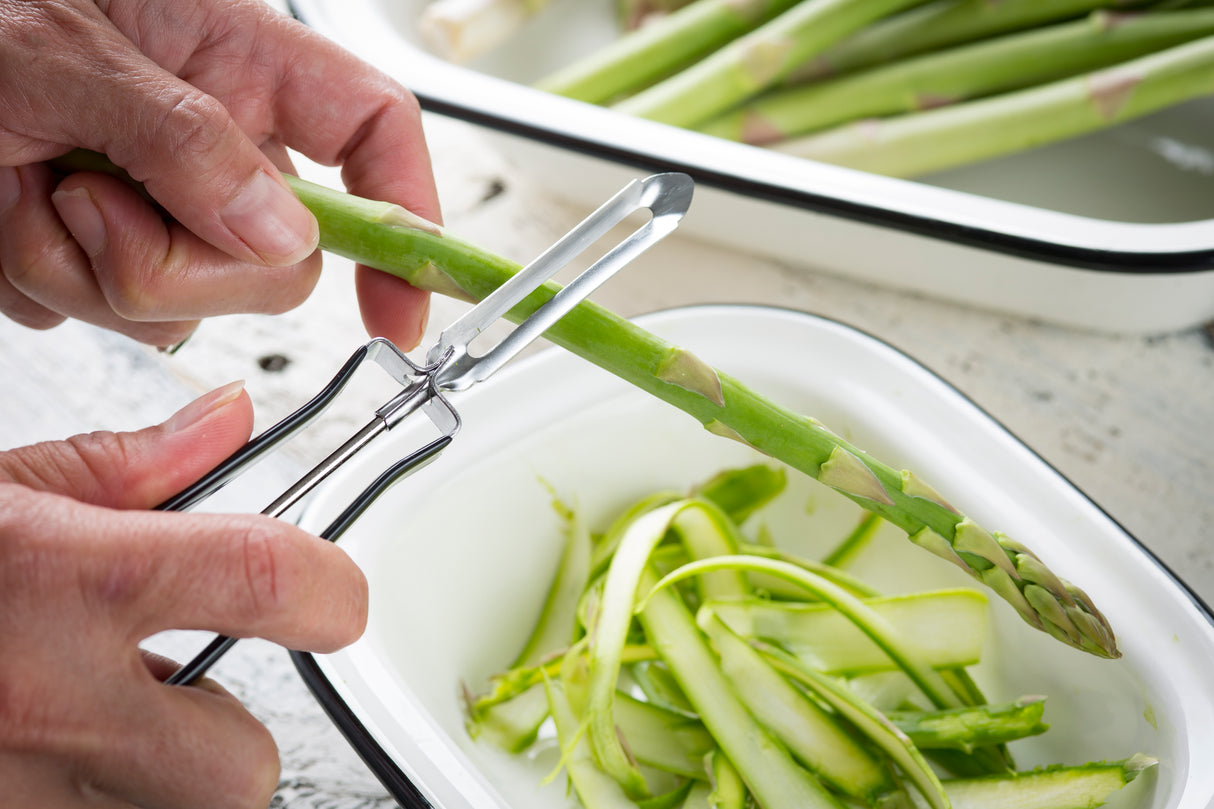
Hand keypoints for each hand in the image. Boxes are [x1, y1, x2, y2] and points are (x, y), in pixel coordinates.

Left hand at [0, 0, 438, 347]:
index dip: (409, 218)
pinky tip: (9, 206)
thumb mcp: (60, 51)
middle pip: (278, 266)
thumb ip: (182, 139)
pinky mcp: (100, 250)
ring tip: (26, 184)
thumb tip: (282, 233)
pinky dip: (40, 277)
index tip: (402, 306)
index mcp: (235, 62)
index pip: (374, 135)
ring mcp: (158, 204)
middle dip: (179, 266)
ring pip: (183, 309)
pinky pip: (102, 315)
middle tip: (93, 205)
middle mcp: (212, 143)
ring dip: (84, 269)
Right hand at [0, 383, 368, 806]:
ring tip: (101, 724)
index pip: (267, 582)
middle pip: (242, 767)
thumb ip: (131, 463)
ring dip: (160, 780)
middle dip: (234, 735)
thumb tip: (232, 422)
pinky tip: (43, 749)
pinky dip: (91, 802)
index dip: (331, 590)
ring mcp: (13, 786)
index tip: (333, 596)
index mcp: (68, 579)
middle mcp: (46, 697)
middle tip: (183, 688)